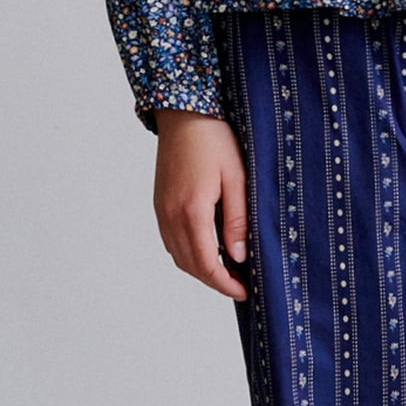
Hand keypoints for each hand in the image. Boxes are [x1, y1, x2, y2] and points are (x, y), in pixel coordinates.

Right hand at [151, 110, 249, 299]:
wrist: (183, 113)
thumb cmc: (214, 139)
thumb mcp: (236, 178)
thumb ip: (237, 220)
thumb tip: (238, 256)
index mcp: (191, 211)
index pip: (206, 264)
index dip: (225, 284)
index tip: (245, 292)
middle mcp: (170, 215)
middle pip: (189, 265)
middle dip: (214, 281)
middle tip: (240, 285)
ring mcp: (161, 210)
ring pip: (178, 255)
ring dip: (201, 268)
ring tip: (228, 270)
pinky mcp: (159, 203)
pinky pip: (171, 240)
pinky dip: (189, 253)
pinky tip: (209, 247)